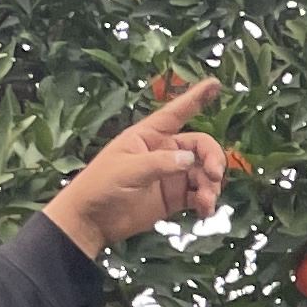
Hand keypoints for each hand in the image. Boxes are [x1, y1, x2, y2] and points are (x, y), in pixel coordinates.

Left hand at [45, 79, 230, 254]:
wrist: (90, 221)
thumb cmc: (100, 185)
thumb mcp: (128, 170)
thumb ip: (160, 163)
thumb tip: (190, 159)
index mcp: (149, 136)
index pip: (176, 112)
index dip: (196, 98)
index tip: (215, 84)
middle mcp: (164, 152)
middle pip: (200, 146)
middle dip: (212, 158)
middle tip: (215, 175)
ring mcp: (170, 175)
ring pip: (203, 172)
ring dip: (211, 185)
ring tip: (207, 201)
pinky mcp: (173, 198)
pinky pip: (198, 195)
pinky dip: (206, 202)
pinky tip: (204, 211)